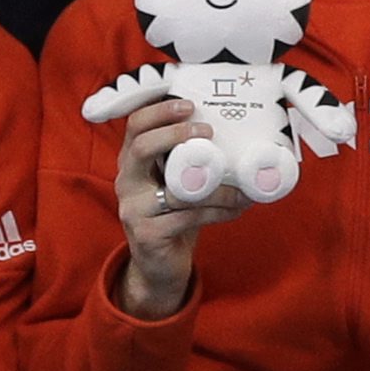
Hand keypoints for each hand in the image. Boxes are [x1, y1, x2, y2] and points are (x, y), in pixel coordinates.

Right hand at [108, 98, 250, 317]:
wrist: (159, 265)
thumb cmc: (174, 215)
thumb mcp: (175, 182)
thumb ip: (190, 160)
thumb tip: (239, 134)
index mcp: (131, 163)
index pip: (135, 126)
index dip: (159, 111)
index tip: (190, 105)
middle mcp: (126, 182)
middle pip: (141, 148)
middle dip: (176, 134)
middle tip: (208, 132)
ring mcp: (133, 210)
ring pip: (177, 190)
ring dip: (217, 187)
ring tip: (243, 187)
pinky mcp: (147, 235)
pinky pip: (189, 217)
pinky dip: (219, 211)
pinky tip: (238, 208)